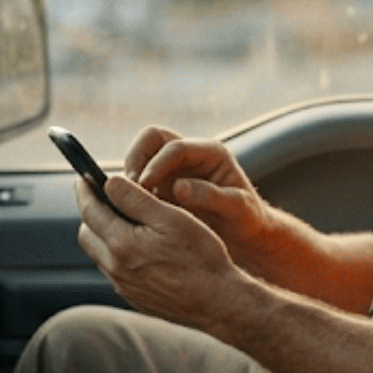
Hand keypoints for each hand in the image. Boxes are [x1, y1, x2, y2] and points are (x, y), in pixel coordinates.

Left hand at [73, 174, 247, 329]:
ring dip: (105, 235)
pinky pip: (114, 271)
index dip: (85, 191)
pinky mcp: (134, 297)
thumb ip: (135, 198)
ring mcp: (123, 286)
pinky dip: (118, 254)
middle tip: (106, 199)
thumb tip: (109, 183)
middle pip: (87, 234)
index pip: (89, 211)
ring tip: (126, 221)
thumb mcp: (171, 218)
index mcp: (121, 244)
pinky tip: (140, 248)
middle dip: (92, 214)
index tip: (84, 177)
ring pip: (100, 253)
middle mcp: (115, 268)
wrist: (219, 303)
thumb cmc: (201, 257)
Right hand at [123, 126, 275, 255]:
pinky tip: (128, 207)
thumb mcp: (238, 209)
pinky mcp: (162, 183)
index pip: (175, 147)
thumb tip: (179, 187)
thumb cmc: (247, 220)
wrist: (245, 235)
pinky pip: (138, 177)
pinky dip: (130, 188)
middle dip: (136, 157)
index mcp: (211, 153)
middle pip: (152, 138)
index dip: (156, 163)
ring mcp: (174, 167)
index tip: (144, 185)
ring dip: (130, 172)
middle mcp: (190, 154)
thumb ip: (211, 196)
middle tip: (129, 186)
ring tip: (125, 198)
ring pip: (141, 154)